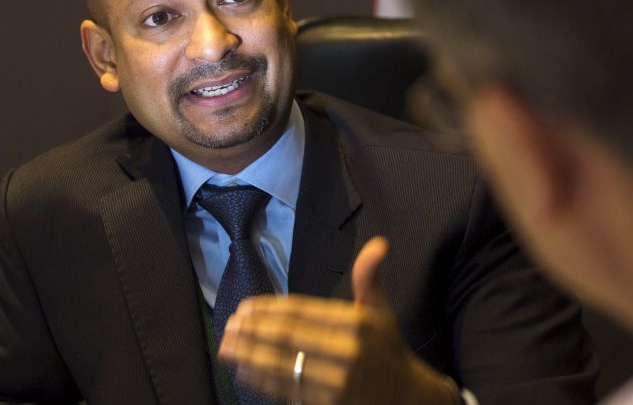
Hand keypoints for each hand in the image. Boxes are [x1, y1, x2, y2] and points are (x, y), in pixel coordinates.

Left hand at [218, 237, 457, 403]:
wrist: (406, 397)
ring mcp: (337, 382)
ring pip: (284, 365)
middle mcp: (347, 352)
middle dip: (254, 330)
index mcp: (356, 324)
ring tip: (227, 346)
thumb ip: (369, 278)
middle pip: (289, 338)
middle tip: (230, 324)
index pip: (304, 312)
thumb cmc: (387, 349)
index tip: (246, 307)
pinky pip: (288, 390)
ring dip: (250, 355)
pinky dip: (263, 380)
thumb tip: (378, 244)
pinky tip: (243, 370)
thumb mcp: (381, 311)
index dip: (271, 309)